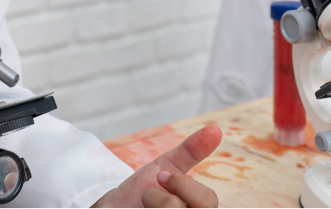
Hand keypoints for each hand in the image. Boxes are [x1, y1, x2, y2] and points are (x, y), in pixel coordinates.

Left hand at [93, 125, 221, 207]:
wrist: (115, 207)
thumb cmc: (144, 189)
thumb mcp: (166, 166)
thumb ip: (190, 151)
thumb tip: (215, 129)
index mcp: (199, 208)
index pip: (209, 200)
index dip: (183, 185)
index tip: (160, 177)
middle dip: (167, 200)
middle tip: (148, 196)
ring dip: (152, 206)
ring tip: (142, 207)